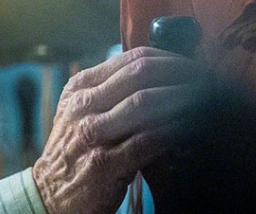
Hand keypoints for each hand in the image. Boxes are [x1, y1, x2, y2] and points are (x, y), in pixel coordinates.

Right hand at [30, 47, 202, 213]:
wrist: (48, 197)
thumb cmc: (74, 153)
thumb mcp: (82, 113)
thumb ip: (110, 92)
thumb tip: (158, 75)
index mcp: (80, 88)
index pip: (132, 59)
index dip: (169, 59)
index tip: (193, 66)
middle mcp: (84, 106)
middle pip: (142, 75)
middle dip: (181, 74)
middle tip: (207, 80)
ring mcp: (93, 134)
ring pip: (146, 103)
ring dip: (182, 99)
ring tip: (206, 99)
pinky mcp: (106, 164)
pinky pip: (149, 139)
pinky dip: (174, 130)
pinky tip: (192, 127)